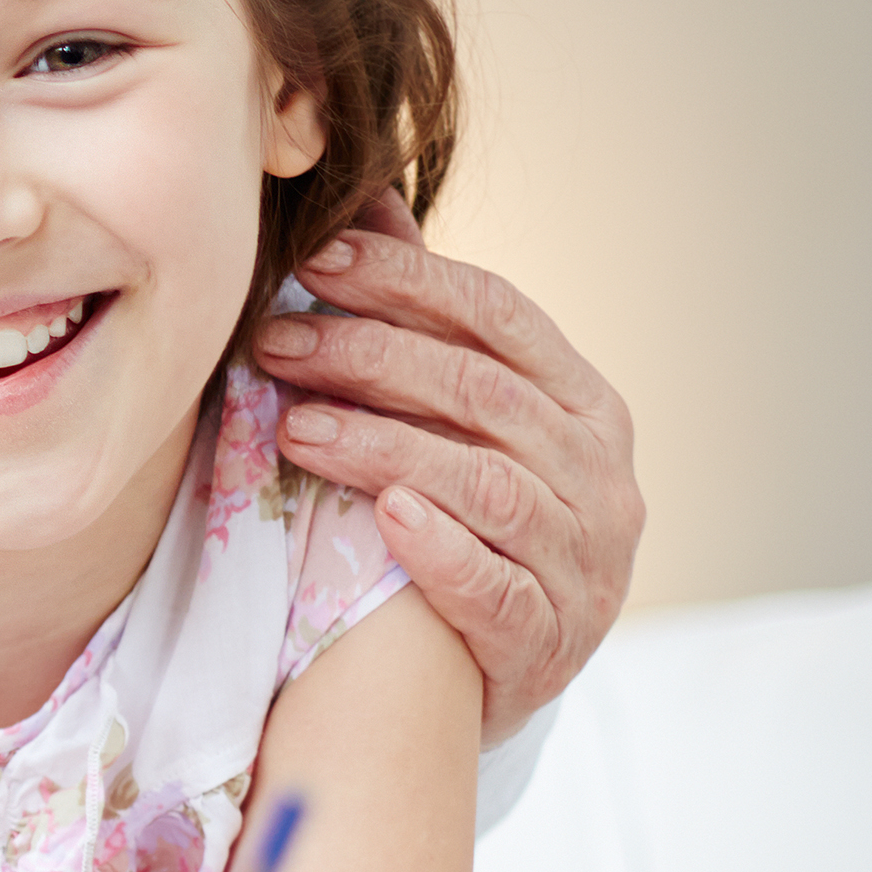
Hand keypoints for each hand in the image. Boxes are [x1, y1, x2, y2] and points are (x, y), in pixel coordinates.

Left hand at [251, 193, 641, 745]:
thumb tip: (367, 196)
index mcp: (584, 405)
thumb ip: (425, 320)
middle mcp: (601, 476)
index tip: (313, 261)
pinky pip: (495, 586)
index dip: (406, 282)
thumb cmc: (471, 521)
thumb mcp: (466, 421)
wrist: (494, 674)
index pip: (498, 317)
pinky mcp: (548, 639)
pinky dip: (440, 549)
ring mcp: (584, 561)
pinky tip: (386, 518)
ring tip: (293, 428)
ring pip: (485, 484)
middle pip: (482, 393)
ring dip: (383, 448)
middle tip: (270, 343)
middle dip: (370, 357)